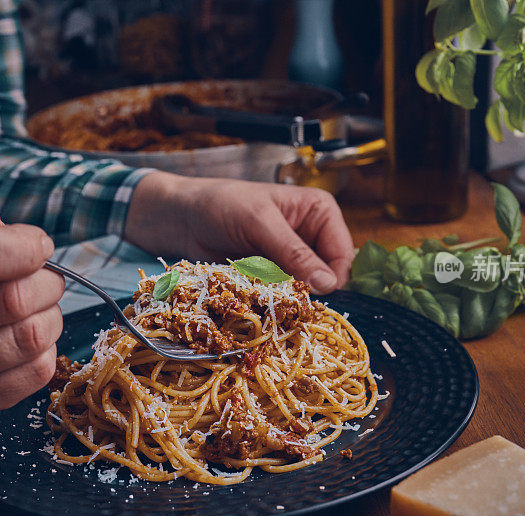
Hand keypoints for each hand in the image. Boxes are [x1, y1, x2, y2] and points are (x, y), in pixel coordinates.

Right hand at [0, 171, 63, 420]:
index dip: (17, 247)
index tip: (38, 244)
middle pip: (9, 301)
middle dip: (47, 282)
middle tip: (48, 277)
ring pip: (29, 337)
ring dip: (52, 315)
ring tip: (40, 306)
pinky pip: (35, 373)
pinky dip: (47, 348)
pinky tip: (30, 336)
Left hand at [125, 172, 353, 293]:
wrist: (182, 217)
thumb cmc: (221, 205)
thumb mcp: (259, 223)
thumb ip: (293, 253)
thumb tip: (327, 284)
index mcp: (320, 213)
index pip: (342, 254)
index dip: (331, 277)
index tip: (310, 293)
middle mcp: (312, 236)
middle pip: (328, 276)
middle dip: (310, 290)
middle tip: (285, 297)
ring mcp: (292, 259)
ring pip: (307, 290)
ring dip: (290, 298)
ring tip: (266, 295)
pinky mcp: (273, 277)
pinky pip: (285, 296)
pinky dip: (275, 301)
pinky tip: (258, 298)